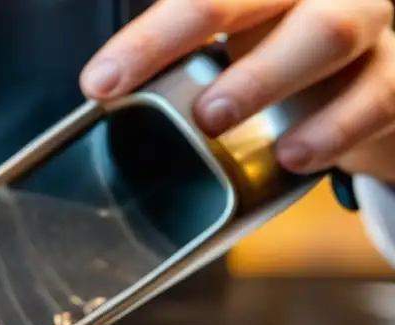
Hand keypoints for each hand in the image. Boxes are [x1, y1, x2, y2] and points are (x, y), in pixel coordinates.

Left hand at [80, 0, 394, 180]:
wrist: (374, 79)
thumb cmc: (284, 53)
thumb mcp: (238, 41)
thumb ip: (183, 55)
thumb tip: (106, 95)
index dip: (151, 37)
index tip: (100, 83)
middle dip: (198, 28)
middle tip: (150, 86)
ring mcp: (369, 24)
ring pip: (329, 33)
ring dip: (265, 77)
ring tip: (214, 120)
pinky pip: (376, 98)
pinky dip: (333, 129)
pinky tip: (292, 156)